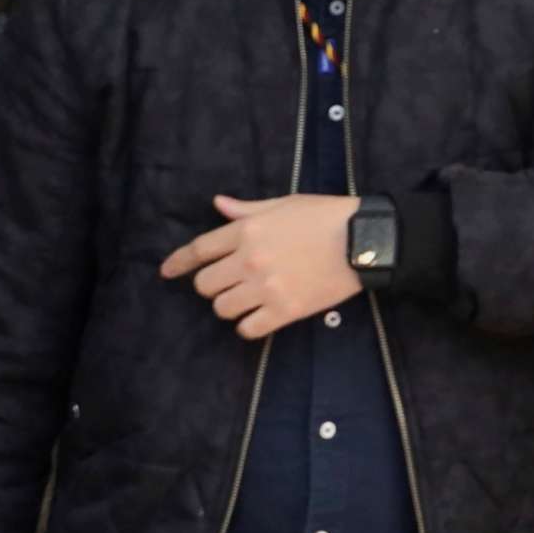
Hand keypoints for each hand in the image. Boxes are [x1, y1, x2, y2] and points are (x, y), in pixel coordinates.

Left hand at [161, 194, 362, 339]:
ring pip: (223, 308)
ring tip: (248, 301)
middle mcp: (249, 260)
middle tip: (229, 284)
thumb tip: (218, 204)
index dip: (179, 263)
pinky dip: (249, 325)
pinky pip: (248, 329)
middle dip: (212, 285)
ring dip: (231, 306)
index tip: (167, 272)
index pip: (198, 250)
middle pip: (205, 285)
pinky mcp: (286, 310)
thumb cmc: (328, 216)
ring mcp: (266, 287)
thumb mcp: (285, 204)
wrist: (366, 240)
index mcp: (247, 231)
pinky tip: (260, 318)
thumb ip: (247, 209)